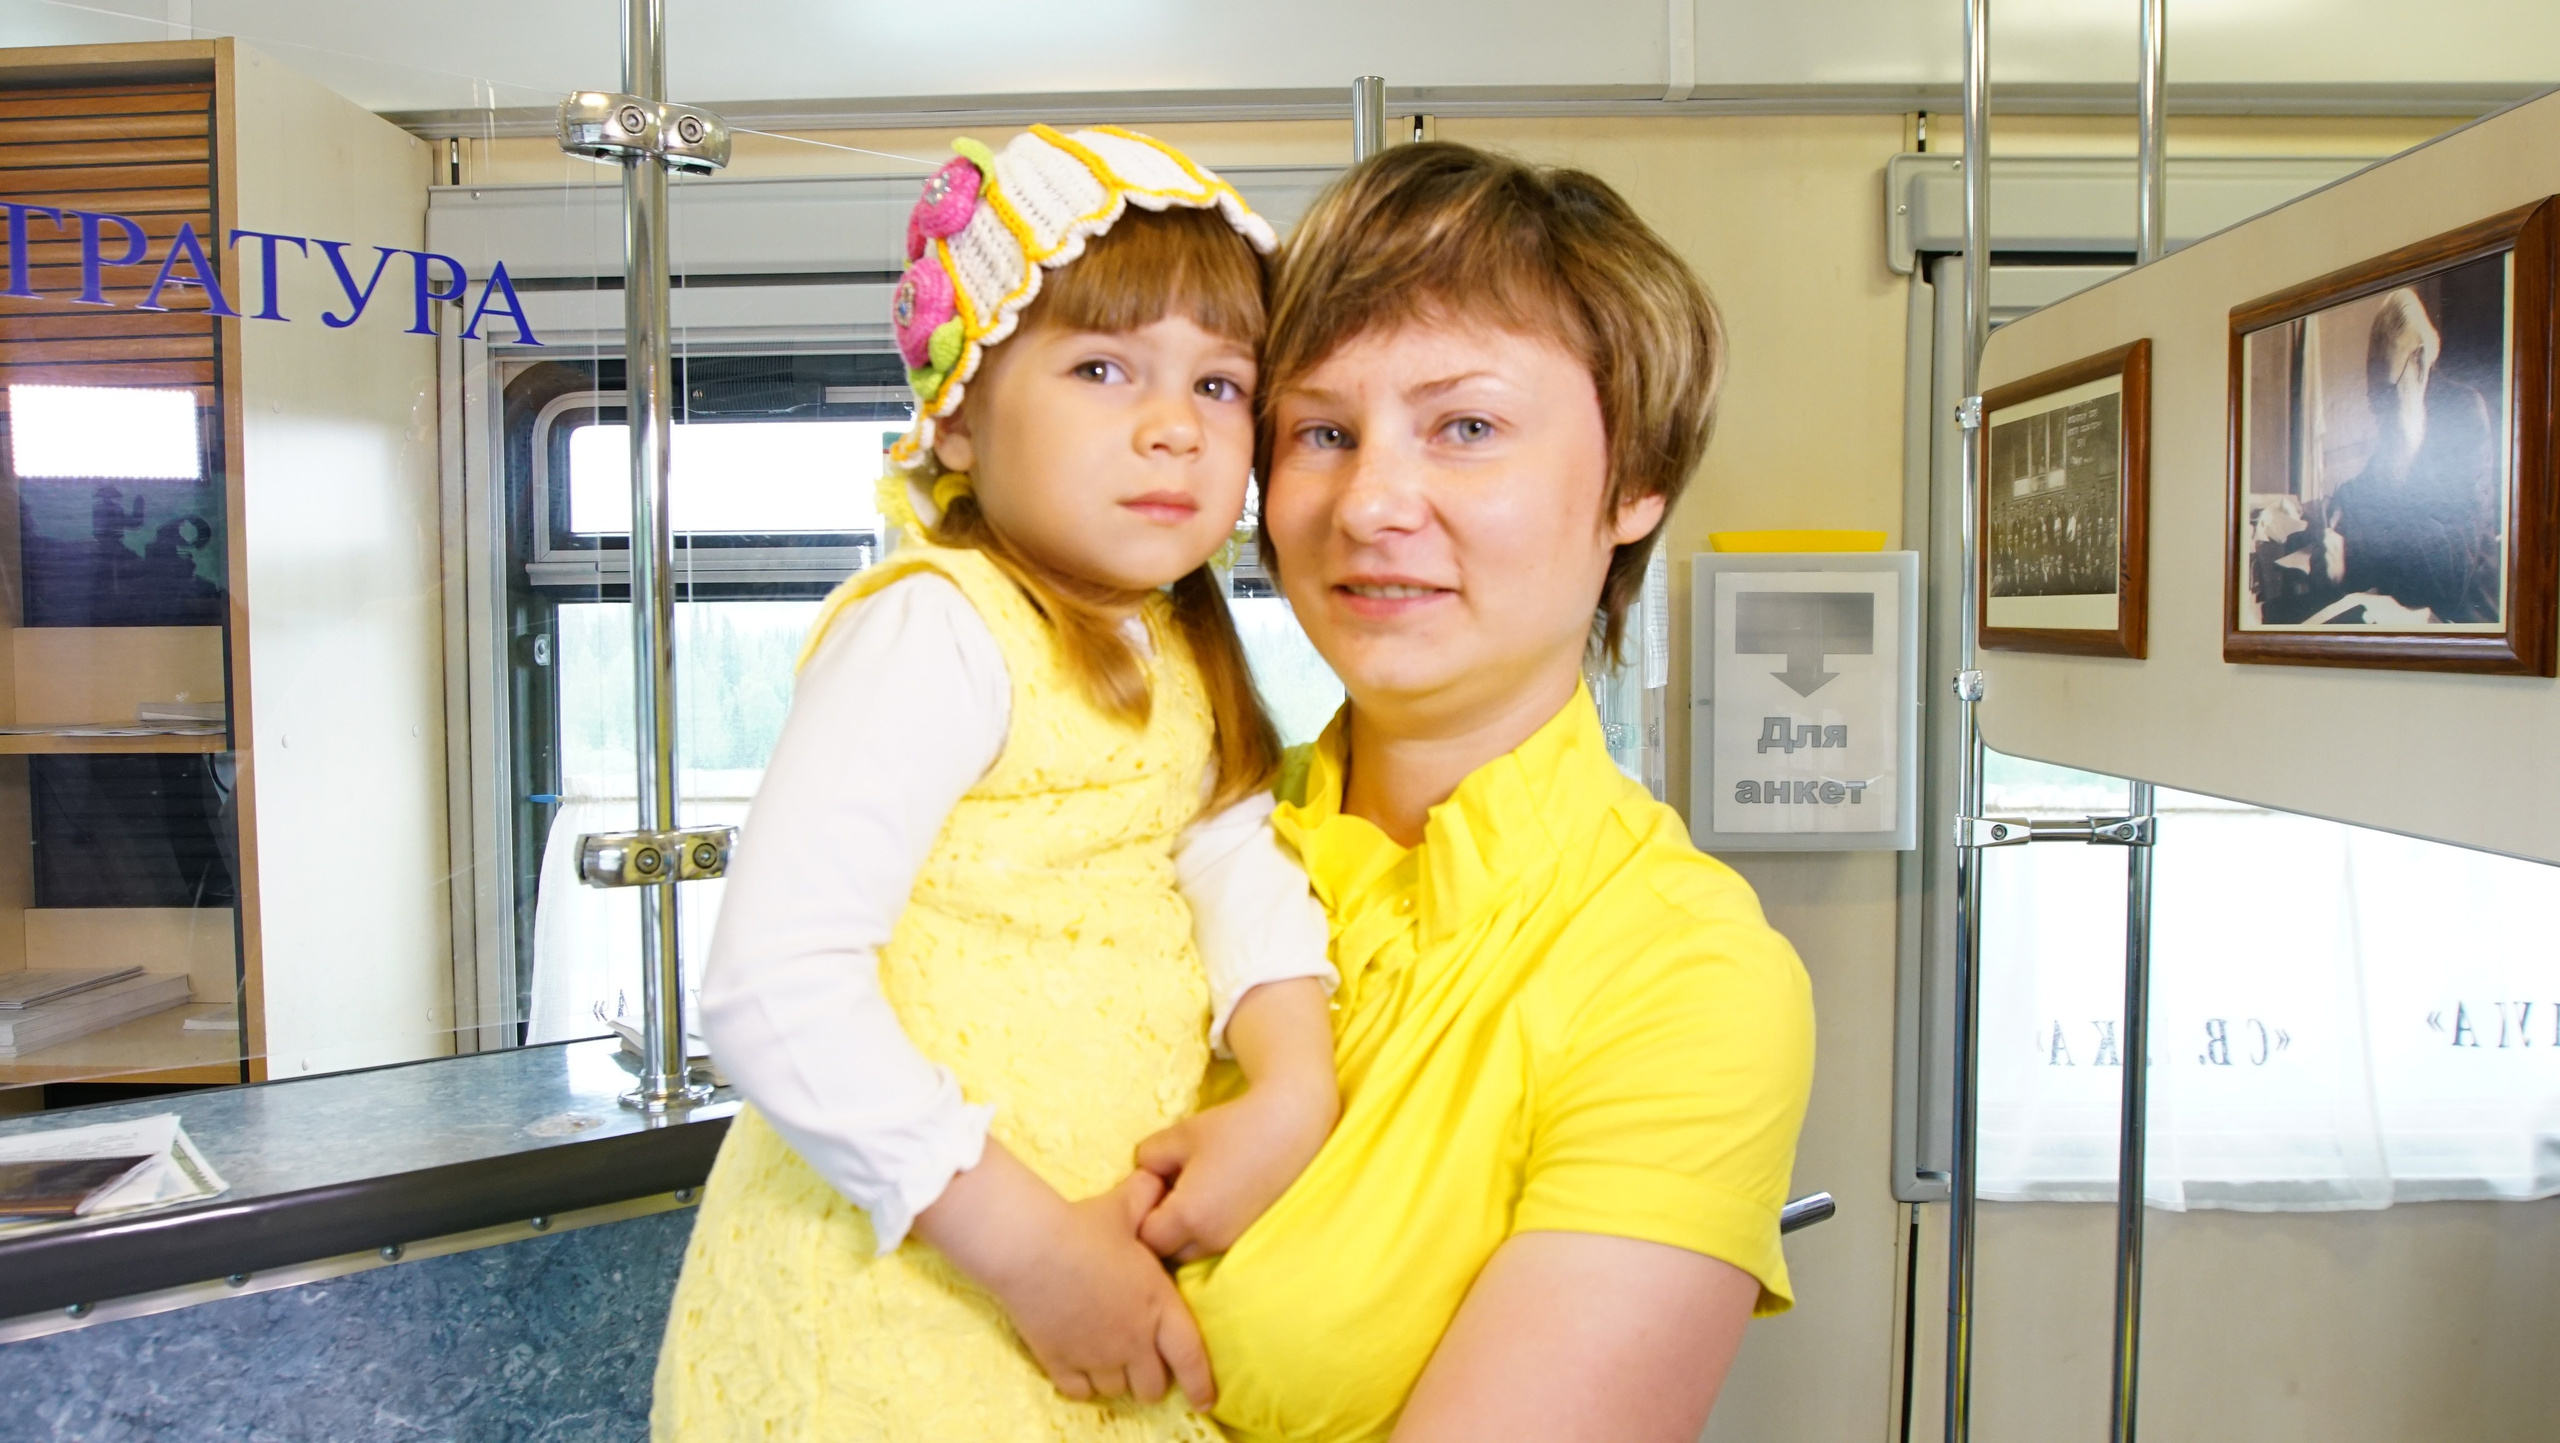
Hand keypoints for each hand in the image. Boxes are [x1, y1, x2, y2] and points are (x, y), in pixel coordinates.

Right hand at [913, 1146, 1215, 1407]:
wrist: (1031, 1247)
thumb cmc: (1083, 1226)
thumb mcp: (1124, 1206)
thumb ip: (1147, 1196)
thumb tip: (1158, 1182)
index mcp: (1158, 1306)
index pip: (1190, 1359)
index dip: (1201, 1384)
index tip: (1205, 1399)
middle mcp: (1132, 1341)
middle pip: (1152, 1386)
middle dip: (1152, 1378)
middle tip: (1144, 1362)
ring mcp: (1095, 1356)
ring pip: (1116, 1391)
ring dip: (1117, 1379)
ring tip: (1110, 1357)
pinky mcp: (1059, 1362)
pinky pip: (1079, 1392)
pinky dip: (1083, 1384)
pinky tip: (1081, 1366)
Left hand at [1135, 1077, 1337, 1262]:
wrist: (1290, 1126)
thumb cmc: (1231, 1128)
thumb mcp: (1178, 1135)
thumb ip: (1147, 1160)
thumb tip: (1144, 1177)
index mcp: (1187, 1217)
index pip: (1145, 1238)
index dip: (1140, 1214)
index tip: (1151, 1187)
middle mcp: (1210, 1239)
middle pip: (1167, 1252)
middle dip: (1160, 1228)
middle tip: (1168, 1191)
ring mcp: (1233, 1241)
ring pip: (1191, 1252)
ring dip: (1183, 1231)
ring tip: (1194, 1192)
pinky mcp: (1250, 1236)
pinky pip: (1214, 1244)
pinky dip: (1206, 1228)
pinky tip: (1216, 1196)